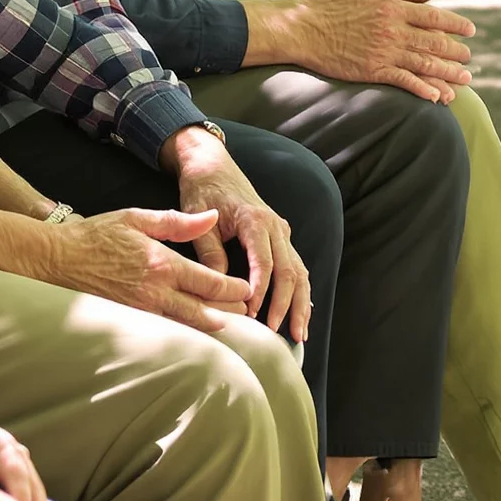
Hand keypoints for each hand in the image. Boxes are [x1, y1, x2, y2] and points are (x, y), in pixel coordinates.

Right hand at [42, 206, 252, 331]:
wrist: (59, 259)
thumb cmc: (97, 235)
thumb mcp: (137, 218)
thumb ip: (177, 221)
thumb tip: (212, 217)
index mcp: (162, 262)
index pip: (210, 281)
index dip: (234, 288)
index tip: (248, 289)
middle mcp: (157, 291)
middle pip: (206, 309)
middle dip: (231, 312)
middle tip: (249, 312)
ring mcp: (144, 311)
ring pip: (189, 326)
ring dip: (213, 327)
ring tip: (231, 326)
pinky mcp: (133, 322)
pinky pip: (168, 332)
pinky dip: (187, 334)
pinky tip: (197, 335)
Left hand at [167, 132, 310, 342]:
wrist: (211, 166)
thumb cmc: (202, 191)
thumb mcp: (199, 220)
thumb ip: (210, 252)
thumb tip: (222, 287)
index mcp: (255, 220)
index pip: (265, 263)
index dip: (262, 292)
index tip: (254, 315)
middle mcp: (275, 226)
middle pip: (289, 271)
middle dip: (286, 305)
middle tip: (279, 334)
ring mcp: (281, 231)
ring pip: (299, 271)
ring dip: (300, 304)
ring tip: (299, 334)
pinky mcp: (281, 236)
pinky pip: (296, 266)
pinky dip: (300, 291)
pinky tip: (302, 313)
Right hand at [258, 0, 473, 102]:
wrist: (296, 28)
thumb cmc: (317, 1)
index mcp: (388, 6)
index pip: (432, 15)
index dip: (454, 24)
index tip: (470, 29)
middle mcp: (391, 29)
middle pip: (434, 42)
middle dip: (456, 51)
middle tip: (469, 57)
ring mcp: (383, 51)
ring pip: (425, 64)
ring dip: (448, 73)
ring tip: (463, 80)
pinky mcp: (372, 70)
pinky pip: (405, 81)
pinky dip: (423, 89)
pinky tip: (437, 97)